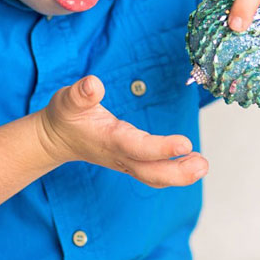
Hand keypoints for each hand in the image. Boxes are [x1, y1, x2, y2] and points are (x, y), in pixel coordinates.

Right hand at [37, 75, 207, 186]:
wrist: (56, 138)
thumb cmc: (65, 116)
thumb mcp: (67, 100)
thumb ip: (80, 94)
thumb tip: (93, 84)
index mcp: (108, 140)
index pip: (138, 147)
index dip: (161, 148)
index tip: (185, 143)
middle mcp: (119, 155)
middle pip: (150, 172)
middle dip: (178, 172)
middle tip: (202, 164)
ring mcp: (125, 162)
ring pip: (154, 175)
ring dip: (180, 174)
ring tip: (202, 164)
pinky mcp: (129, 161)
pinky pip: (153, 171)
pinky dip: (173, 171)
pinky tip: (191, 162)